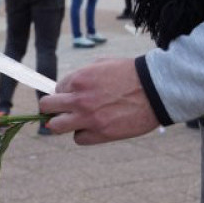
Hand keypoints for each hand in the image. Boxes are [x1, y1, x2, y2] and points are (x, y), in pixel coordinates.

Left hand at [39, 58, 159, 144]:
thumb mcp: (103, 64)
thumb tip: (69, 86)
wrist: (156, 89)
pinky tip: (94, 128)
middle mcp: (79, 99)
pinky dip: (84, 135)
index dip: (64, 93)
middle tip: (61, 111)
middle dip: (52, 109)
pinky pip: (79, 139)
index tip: (72, 96)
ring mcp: (88, 117)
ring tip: (73, 122)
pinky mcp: (101, 133)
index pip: (56, 89)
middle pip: (47, 107)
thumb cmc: (132, 74)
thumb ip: (83, 75)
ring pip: (56, 126)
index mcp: (78, 79)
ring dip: (62, 124)